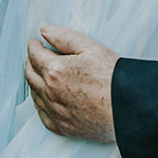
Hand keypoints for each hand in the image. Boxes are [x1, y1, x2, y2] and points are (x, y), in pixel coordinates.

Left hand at [25, 23, 117, 142]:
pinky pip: (43, 116)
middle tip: (34, 56)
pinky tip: (45, 99)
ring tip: (39, 74)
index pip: (34, 55)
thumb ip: (64, 37)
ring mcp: (56, 113)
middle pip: (30, 75)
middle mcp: (50, 93)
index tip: (34, 42)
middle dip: (30, 63)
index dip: (33, 46)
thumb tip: (44, 29)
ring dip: (34, 82)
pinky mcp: (63, 128)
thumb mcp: (90, 48)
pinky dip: (40, 104)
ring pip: (35, 96)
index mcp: (54, 71)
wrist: (127, 108)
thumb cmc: (112, 77)